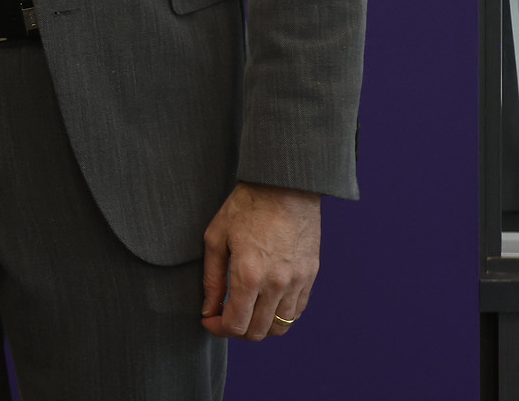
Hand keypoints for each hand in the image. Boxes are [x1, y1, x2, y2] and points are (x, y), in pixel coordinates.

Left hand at [200, 181, 319, 341]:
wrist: (285, 186)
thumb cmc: (246, 206)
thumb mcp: (216, 238)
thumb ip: (212, 279)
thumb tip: (208, 309)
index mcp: (249, 275)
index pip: (236, 324)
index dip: (218, 328)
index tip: (209, 320)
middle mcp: (276, 284)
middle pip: (258, 332)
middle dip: (236, 330)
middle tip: (224, 316)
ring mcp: (297, 282)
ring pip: (280, 327)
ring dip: (259, 326)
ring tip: (246, 311)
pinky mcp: (311, 276)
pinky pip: (297, 311)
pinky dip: (279, 315)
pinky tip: (265, 302)